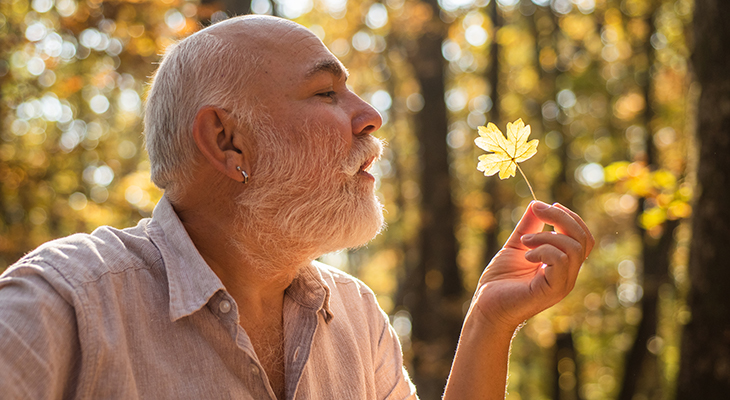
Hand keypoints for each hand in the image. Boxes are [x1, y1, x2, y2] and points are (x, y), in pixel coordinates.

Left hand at [469, 201, 593, 330]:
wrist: (486, 305)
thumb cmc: (499, 280)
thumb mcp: (517, 245)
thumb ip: (528, 226)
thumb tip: (536, 203)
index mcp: (563, 263)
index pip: (583, 237)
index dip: (569, 217)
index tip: (545, 206)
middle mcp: (568, 274)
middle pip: (583, 238)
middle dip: (562, 218)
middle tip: (538, 211)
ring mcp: (563, 283)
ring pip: (574, 248)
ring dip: (547, 236)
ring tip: (525, 242)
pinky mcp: (553, 290)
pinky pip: (561, 260)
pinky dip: (543, 250)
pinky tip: (526, 256)